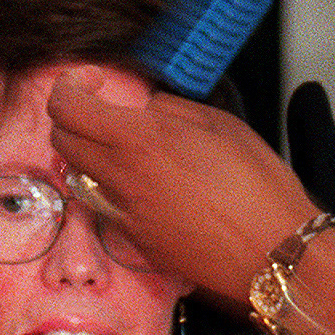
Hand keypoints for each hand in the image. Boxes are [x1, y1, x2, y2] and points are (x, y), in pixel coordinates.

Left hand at [47, 69, 316, 303]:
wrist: (273, 253)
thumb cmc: (259, 189)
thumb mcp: (220, 125)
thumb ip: (172, 110)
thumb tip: (148, 108)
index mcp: (141, 141)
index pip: (67, 108)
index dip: (69, 87)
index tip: (89, 81)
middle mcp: (123, 179)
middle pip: (61, 141)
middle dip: (74, 118)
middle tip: (102, 109)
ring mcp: (125, 214)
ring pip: (82, 175)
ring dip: (93, 154)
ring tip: (131, 147)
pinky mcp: (136, 240)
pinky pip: (109, 205)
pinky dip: (118, 187)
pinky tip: (153, 184)